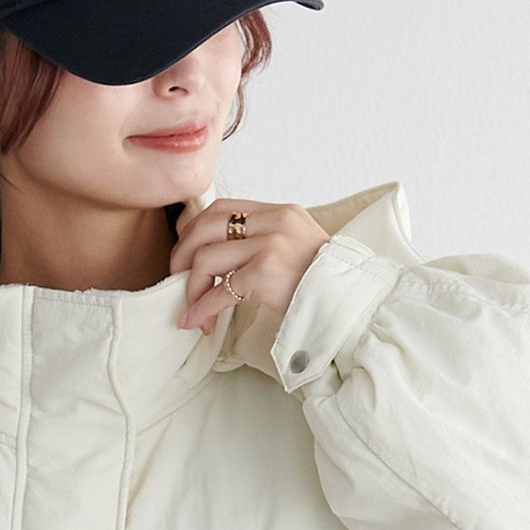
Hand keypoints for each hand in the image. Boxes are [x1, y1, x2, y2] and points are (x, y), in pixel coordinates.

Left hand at [170, 199, 330, 333]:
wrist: (352, 302)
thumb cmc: (324, 284)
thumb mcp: (297, 248)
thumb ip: (264, 243)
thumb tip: (221, 260)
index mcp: (279, 212)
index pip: (222, 207)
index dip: (193, 228)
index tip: (185, 252)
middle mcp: (274, 222)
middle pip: (205, 226)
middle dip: (182, 256)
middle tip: (177, 281)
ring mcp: (270, 245)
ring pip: (206, 258)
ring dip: (191, 288)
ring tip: (192, 309)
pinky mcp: (266, 273)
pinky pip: (220, 290)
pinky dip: (202, 309)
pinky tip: (198, 322)